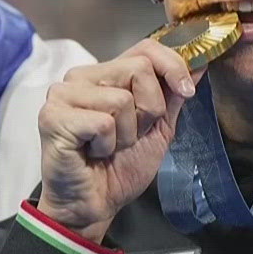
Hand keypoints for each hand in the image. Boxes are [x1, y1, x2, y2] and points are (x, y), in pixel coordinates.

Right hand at [36, 39, 196, 242]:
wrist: (94, 205)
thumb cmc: (120, 168)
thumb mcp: (159, 129)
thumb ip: (173, 95)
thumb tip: (199, 64)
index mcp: (106, 74)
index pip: (145, 48)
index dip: (172, 66)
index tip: (186, 92)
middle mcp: (81, 77)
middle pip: (139, 69)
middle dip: (148, 111)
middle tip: (129, 136)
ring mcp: (63, 94)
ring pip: (122, 99)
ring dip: (126, 133)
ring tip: (108, 147)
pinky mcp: (53, 116)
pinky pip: (103, 122)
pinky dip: (107, 145)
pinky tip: (93, 153)